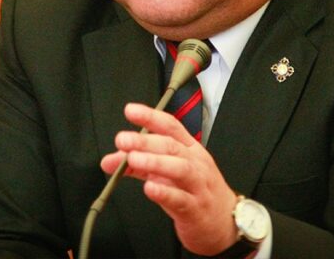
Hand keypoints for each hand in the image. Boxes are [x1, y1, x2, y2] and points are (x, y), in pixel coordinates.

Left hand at [100, 103, 237, 254]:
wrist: (224, 221)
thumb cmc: (195, 191)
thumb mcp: (167, 173)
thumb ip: (138, 165)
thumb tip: (109, 160)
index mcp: (189, 149)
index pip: (171, 126)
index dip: (151, 116)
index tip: (131, 111)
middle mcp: (196, 163)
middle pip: (172, 146)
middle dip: (145, 140)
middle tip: (123, 139)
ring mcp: (198, 185)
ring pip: (179, 168)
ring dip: (154, 162)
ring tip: (133, 159)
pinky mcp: (195, 209)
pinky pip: (180, 199)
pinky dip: (164, 192)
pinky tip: (149, 188)